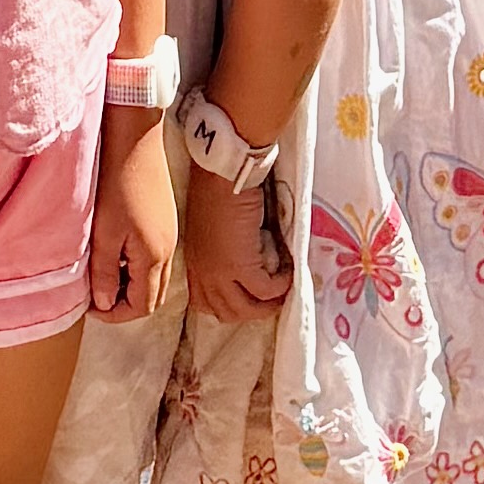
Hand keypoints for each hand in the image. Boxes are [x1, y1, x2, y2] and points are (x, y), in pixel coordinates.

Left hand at [94, 117, 178, 324]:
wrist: (136, 138)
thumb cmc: (117, 183)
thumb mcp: (104, 233)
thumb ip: (104, 273)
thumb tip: (103, 304)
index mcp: (154, 257)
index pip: (141, 307)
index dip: (114, 314)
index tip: (90, 306)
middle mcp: (168, 250)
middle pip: (152, 296)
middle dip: (124, 303)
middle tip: (96, 294)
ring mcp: (169, 233)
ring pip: (154, 277)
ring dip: (130, 284)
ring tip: (103, 272)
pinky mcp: (166, 219)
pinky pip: (155, 257)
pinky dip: (137, 265)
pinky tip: (116, 249)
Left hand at [182, 157, 288, 322]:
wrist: (224, 172)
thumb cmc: (220, 187)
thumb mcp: (214, 226)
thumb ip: (223, 248)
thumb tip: (249, 258)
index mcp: (194, 262)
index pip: (204, 302)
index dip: (229, 304)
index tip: (248, 296)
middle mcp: (202, 272)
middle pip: (226, 312)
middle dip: (251, 310)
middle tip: (272, 297)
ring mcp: (219, 272)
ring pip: (245, 309)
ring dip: (267, 304)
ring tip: (283, 289)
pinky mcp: (240, 266)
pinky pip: (266, 290)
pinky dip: (281, 286)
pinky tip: (289, 272)